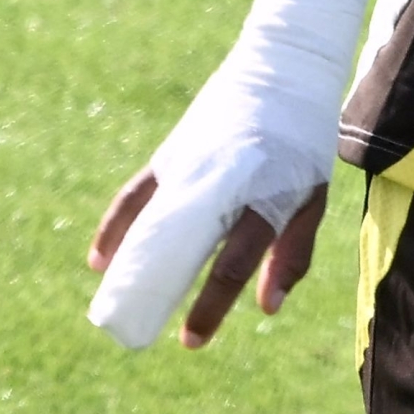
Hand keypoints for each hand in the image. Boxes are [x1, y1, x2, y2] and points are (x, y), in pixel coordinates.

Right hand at [90, 169, 329, 348]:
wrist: (283, 73)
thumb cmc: (302, 146)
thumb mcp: (313, 197)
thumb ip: (292, 253)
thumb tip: (267, 309)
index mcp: (265, 196)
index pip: (234, 262)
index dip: (211, 305)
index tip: (191, 340)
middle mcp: (223, 181)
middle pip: (185, 247)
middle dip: (163, 293)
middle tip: (142, 330)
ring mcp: (192, 164)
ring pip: (150, 220)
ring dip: (128, 262)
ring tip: (112, 300)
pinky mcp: (171, 152)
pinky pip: (134, 194)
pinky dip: (115, 226)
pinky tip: (100, 259)